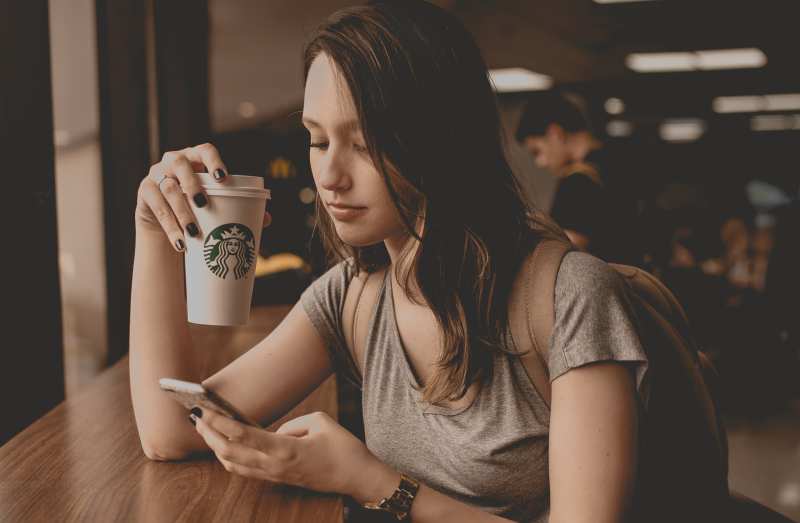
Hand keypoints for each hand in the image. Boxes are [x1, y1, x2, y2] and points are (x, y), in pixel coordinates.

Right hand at [135, 143, 271, 251]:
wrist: (165, 221)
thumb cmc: (198, 208)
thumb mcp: (215, 205)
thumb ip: (239, 208)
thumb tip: (267, 219)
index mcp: (195, 159)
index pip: (204, 150)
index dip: (213, 161)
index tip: (223, 178)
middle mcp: (173, 161)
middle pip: (180, 164)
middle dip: (192, 184)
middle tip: (204, 204)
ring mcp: (156, 174)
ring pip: (168, 189)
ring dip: (182, 212)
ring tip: (194, 233)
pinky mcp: (144, 192)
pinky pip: (156, 206)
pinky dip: (169, 226)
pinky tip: (180, 243)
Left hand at [192, 408, 392, 498]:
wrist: (357, 477)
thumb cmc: (343, 447)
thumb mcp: (320, 422)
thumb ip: (292, 424)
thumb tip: (274, 433)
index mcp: (285, 450)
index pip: (242, 436)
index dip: (219, 422)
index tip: (204, 410)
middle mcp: (274, 466)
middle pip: (229, 453)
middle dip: (209, 434)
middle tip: (196, 416)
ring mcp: (275, 476)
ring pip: (233, 465)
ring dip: (215, 447)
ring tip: (205, 428)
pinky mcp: (277, 479)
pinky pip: (245, 470)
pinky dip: (228, 457)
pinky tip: (224, 445)